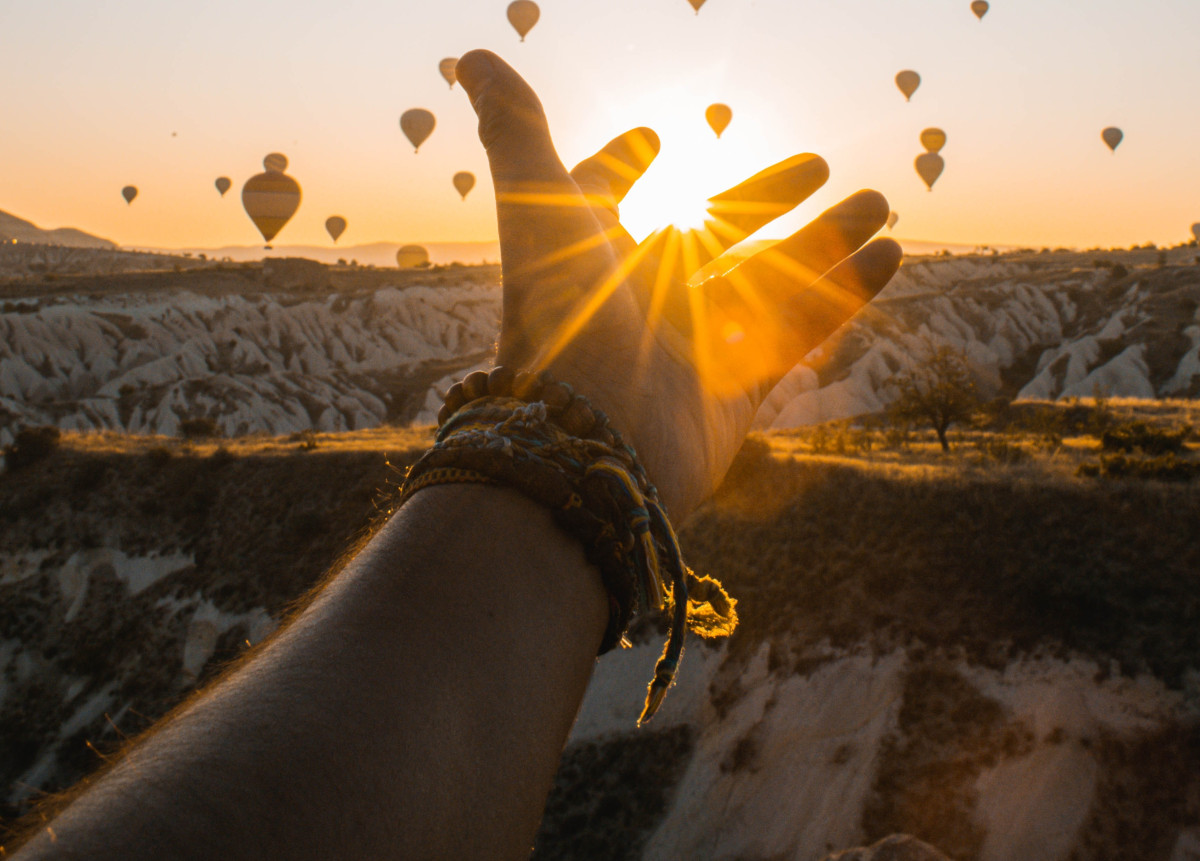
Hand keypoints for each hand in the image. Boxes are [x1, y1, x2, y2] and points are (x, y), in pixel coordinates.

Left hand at [456, 51, 901, 518]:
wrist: (589, 446)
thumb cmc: (562, 319)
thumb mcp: (541, 209)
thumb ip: (517, 132)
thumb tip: (473, 53)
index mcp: (590, 258)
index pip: (601, 201)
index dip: (618, 168)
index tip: (650, 138)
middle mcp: (639, 303)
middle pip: (709, 239)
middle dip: (763, 200)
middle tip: (815, 164)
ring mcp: (690, 350)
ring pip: (767, 285)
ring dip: (823, 244)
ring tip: (877, 202)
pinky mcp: (734, 395)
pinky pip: (795, 336)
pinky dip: (842, 295)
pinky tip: (889, 254)